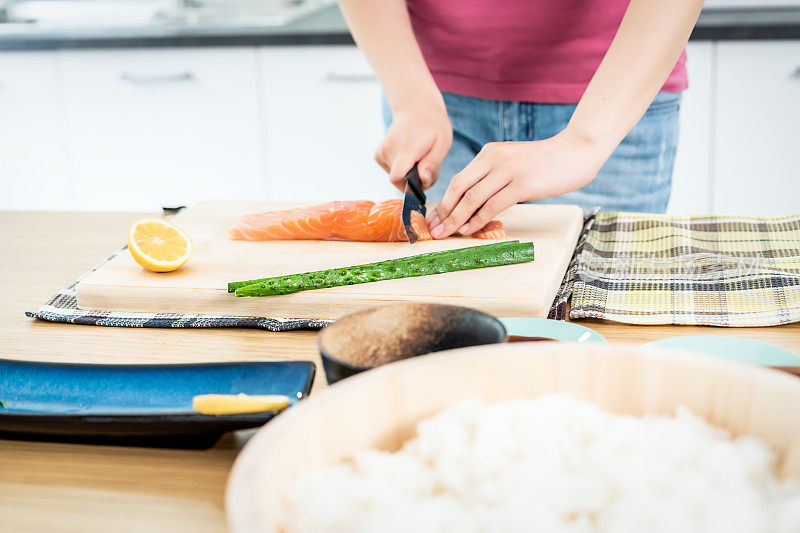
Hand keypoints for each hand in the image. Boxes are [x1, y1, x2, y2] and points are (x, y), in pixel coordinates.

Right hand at [375, 98, 452, 190]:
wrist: (417, 108)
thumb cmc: (433, 126)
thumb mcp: (442, 143)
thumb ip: (433, 164)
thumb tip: (423, 180)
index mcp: (406, 148)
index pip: (397, 178)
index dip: (409, 187)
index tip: (423, 179)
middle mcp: (389, 150)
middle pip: (399, 180)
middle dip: (415, 180)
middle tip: (427, 165)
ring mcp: (381, 152)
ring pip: (396, 177)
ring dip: (409, 174)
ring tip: (419, 158)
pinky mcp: (378, 155)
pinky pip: (391, 171)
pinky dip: (402, 169)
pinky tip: (409, 156)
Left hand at [427, 131, 607, 238]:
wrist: (576, 151)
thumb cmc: (547, 162)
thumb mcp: (513, 163)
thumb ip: (495, 176)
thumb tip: (475, 203)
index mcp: (489, 153)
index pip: (459, 179)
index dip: (444, 201)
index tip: (434, 218)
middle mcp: (494, 159)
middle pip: (459, 188)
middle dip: (443, 212)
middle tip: (434, 230)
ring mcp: (507, 170)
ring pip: (472, 198)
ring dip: (456, 219)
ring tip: (446, 234)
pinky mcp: (521, 183)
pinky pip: (492, 205)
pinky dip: (477, 219)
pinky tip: (469, 229)